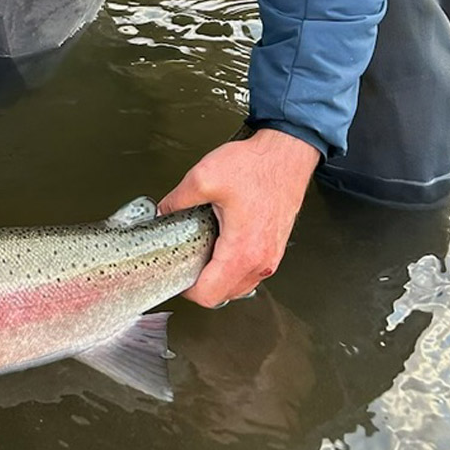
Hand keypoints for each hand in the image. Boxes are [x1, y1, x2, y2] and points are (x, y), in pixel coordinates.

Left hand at [157, 128, 318, 308]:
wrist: (287, 153)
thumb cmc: (257, 166)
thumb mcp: (204, 178)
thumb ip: (176, 200)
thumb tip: (161, 212)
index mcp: (243, 251)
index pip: (209, 295)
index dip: (187, 290)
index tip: (176, 274)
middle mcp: (261, 260)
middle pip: (223, 296)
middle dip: (200, 285)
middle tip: (185, 264)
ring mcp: (271, 256)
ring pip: (238, 287)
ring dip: (218, 278)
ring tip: (202, 256)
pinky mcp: (274, 248)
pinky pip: (249, 273)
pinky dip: (232, 269)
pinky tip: (221, 248)